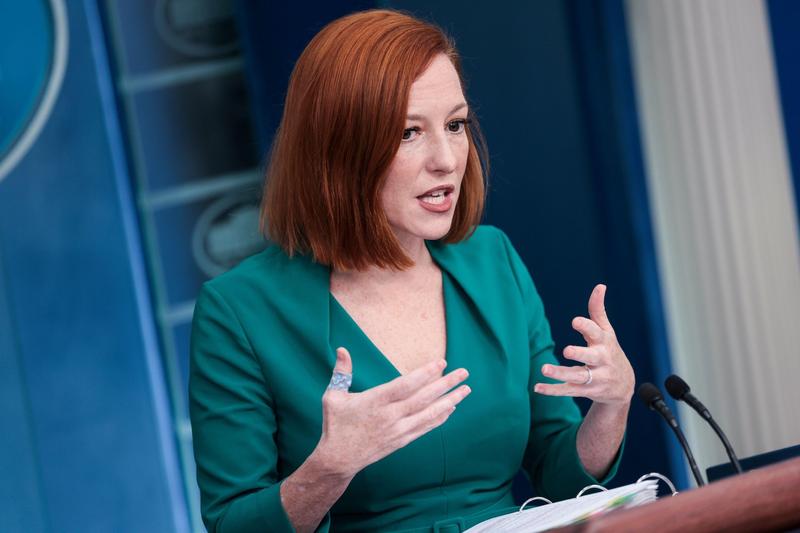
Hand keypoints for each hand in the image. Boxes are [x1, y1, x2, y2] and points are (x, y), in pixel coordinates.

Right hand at [313, 347, 470, 477]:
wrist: (338, 459)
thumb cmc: (335, 425)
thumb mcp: (333, 396)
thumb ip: (341, 372)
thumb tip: (342, 349)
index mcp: (375, 401)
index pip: (406, 385)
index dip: (425, 373)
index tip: (441, 363)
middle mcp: (390, 416)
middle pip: (424, 397)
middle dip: (446, 384)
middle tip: (464, 372)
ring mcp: (398, 430)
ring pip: (429, 413)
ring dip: (449, 400)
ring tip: (466, 389)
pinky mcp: (401, 440)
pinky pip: (425, 427)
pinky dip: (439, 417)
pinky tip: (451, 408)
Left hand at [534, 284, 633, 405]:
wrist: (624, 386)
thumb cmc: (610, 351)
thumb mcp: (607, 332)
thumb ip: (598, 310)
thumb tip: (600, 286)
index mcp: (605, 343)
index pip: (596, 333)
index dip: (586, 327)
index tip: (575, 321)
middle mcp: (601, 360)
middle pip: (591, 357)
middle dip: (579, 354)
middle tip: (566, 351)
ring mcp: (595, 377)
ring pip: (577, 376)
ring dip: (560, 373)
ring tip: (544, 369)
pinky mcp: (586, 390)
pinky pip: (568, 390)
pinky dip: (553, 390)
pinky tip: (537, 387)